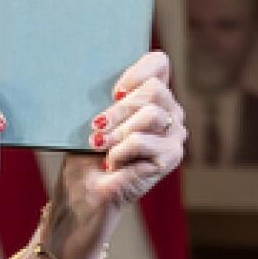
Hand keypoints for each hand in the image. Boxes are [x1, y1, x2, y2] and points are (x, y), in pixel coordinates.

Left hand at [52, 49, 186, 233]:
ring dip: (117, 132)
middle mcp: (169, 112)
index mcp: (151, 97)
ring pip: (151, 114)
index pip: (159, 63)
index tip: (114, 92)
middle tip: (97, 127)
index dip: (137, 71)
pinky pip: (144, 140)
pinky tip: (112, 163)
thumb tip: (115, 88)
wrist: (83, 194)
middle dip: (119, 109)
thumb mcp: (93, 119)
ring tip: (102, 147)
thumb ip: (109, 98)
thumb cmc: (86, 156)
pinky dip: (121, 152)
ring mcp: (174, 135)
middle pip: (154, 89)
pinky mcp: (171, 157)